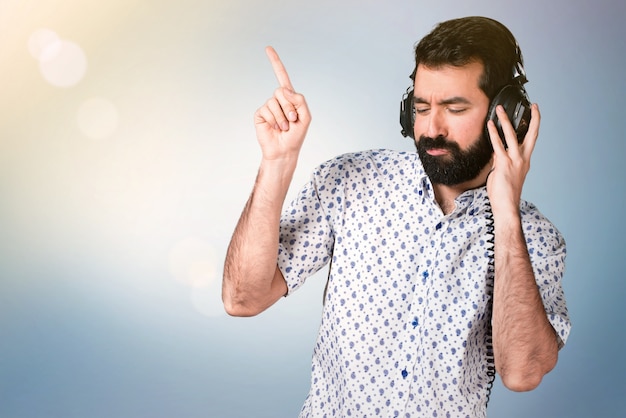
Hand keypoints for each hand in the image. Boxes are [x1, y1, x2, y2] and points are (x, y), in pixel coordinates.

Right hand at [254, 46, 310, 161]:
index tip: (268, 48)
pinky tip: (275, 128)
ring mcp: (268, 107)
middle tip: (292, 120)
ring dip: (282, 117)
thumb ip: (300, 100)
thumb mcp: (306, 117)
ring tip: (284, 127)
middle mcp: (278, 100)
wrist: (284, 151)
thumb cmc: (296, 135)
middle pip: (281, 91)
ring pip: (274, 102)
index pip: (282, 77)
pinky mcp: (260, 114)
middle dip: (289, 107)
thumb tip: (284, 90)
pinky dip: (274, 120)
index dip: (275, 63)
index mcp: (289, 98)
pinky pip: (266, 110)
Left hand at [486, 103, 540, 214]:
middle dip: (533, 119)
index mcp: (525, 161)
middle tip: (532, 105)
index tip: (535, 112)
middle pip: (531, 134)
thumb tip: (495, 151)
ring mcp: (514, 161)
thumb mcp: (504, 173)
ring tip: (499, 109)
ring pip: (512, 136)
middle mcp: (522, 159)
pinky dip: (493, 134)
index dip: (535, 125)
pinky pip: (498, 145)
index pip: (532, 139)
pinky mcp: (503, 164)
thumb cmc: (504, 193)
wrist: (506, 206)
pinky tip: (489, 125)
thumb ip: (501, 160)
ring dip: (505, 121)